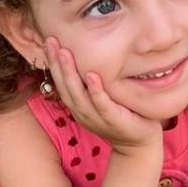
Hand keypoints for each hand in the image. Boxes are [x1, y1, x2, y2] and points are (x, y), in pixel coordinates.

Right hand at [42, 36, 162, 153]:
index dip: (53, 63)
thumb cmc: (123, 117)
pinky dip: (96, 91)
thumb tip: (90, 55)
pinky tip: (92, 76)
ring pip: (78, 95)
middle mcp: (83, 112)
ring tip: (65, 52)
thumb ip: (93, 84)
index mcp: (78, 106)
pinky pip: (102, 104)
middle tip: (50, 41)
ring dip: (70, 73)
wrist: (139, 145)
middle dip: (56, 63)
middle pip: (64, 86)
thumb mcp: (103, 99)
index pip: (61, 82)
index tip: (48, 41)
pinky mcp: (114, 121)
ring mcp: (97, 118)